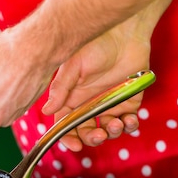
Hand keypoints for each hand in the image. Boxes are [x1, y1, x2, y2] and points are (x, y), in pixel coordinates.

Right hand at [42, 15, 152, 150]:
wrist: (125, 31)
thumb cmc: (95, 44)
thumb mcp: (72, 67)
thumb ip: (61, 89)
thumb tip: (47, 111)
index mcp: (72, 97)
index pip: (66, 124)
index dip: (68, 138)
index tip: (75, 145)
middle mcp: (89, 103)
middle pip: (87, 131)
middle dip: (92, 138)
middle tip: (99, 135)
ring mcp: (109, 102)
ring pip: (108, 129)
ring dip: (112, 133)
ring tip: (116, 124)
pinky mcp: (129, 100)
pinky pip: (129, 121)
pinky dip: (130, 126)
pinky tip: (129, 120)